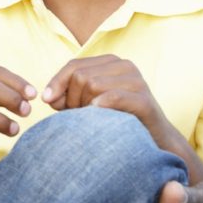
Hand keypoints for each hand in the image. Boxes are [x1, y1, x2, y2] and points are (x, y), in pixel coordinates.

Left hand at [41, 55, 164, 133]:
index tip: (47, 100)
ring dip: (84, 106)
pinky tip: (96, 114)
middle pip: (80, 76)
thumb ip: (67, 96)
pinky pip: (113, 97)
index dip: (57, 82)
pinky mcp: (144, 100)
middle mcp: (125, 66)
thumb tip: (47, 96)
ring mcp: (136, 81)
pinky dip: (100, 105)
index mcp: (111, 62)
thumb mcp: (88, 103)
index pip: (74, 65)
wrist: (155, 140)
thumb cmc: (117, 120)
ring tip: (90, 120)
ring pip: (92, 84)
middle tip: (78, 117)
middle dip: (72, 98)